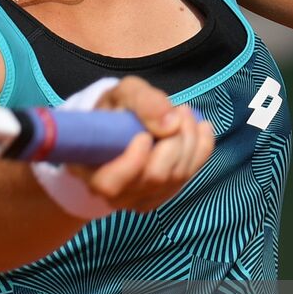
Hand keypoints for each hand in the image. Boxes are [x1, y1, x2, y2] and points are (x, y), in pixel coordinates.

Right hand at [69, 76, 213, 211]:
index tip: (143, 135)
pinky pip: (191, 176)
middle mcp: (115, 194)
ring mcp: (142, 199)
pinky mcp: (163, 195)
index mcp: (90, 171)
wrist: (120, 126)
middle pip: (154, 176)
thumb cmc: (115, 111)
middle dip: (174, 140)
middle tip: (178, 109)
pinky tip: (201, 128)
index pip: (110, 184)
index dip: (133, 161)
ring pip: (176, 177)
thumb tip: (172, 124)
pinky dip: (202, 149)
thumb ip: (142, 102)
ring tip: (185, 112)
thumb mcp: (122, 94)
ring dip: (189, 140)